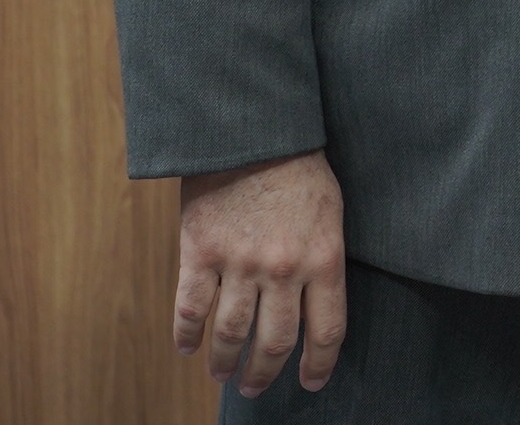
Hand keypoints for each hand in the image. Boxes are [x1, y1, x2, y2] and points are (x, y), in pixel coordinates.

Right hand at [175, 149, 347, 396]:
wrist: (253, 131)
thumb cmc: (300, 170)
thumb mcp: (331, 213)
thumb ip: (324, 259)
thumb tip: (317, 304)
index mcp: (324, 258)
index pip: (326, 330)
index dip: (319, 364)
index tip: (312, 382)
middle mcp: (284, 269)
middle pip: (275, 341)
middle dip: (264, 372)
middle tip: (255, 387)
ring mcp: (240, 263)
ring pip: (230, 333)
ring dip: (224, 362)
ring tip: (222, 373)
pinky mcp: (200, 253)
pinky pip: (191, 309)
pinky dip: (187, 335)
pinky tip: (188, 348)